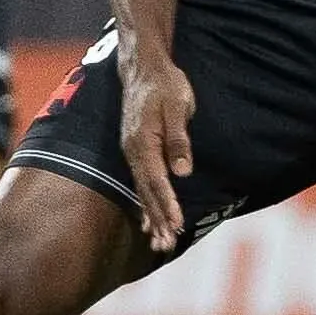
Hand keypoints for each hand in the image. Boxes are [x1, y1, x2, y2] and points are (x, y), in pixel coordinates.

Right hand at [119, 46, 199, 251]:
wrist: (144, 68)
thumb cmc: (165, 85)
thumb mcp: (178, 106)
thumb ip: (178, 139)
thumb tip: (183, 171)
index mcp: (143, 143)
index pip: (156, 181)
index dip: (166, 205)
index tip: (176, 225)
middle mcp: (133, 152)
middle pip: (147, 192)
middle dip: (158, 220)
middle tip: (167, 245)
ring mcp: (133, 154)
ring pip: (143, 191)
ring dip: (152, 217)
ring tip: (160, 243)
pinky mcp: (136, 153)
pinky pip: (141, 184)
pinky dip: (146, 204)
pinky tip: (150, 222)